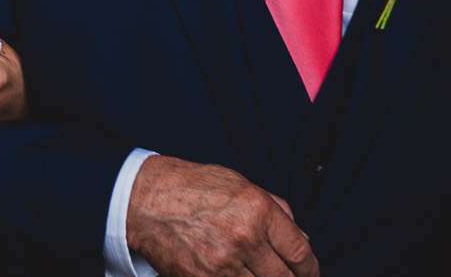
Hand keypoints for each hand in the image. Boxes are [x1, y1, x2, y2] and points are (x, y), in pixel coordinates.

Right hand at [126, 156, 316, 276]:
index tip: (307, 273)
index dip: (310, 269)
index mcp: (257, 208)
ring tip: (251, 273)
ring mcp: (223, 262)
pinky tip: (232, 275)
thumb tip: (301, 238)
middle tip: (280, 276)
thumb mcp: (236, 183)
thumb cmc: (188, 187)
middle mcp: (244, 236)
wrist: (141, 199)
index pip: (300, 252)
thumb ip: (275, 209)